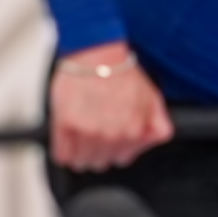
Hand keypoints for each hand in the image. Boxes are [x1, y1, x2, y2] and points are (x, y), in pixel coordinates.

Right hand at [46, 43, 169, 172]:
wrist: (97, 55)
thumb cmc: (122, 74)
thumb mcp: (152, 101)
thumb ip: (155, 126)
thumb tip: (149, 142)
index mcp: (134, 132)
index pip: (122, 158)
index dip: (115, 150)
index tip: (109, 144)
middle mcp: (112, 135)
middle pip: (101, 161)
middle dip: (98, 152)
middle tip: (94, 138)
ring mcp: (88, 131)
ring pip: (82, 161)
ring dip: (80, 155)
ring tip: (79, 143)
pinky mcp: (66, 124)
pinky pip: (62, 153)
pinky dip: (63, 154)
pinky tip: (65, 150)